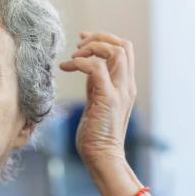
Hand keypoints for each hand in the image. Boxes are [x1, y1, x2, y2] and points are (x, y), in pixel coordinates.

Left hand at [59, 31, 136, 167]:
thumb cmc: (96, 134)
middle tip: (78, 46)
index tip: (82, 41)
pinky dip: (81, 62)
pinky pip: (97, 68)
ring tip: (74, 56)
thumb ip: (96, 85)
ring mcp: (119, 92)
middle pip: (123, 45)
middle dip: (99, 38)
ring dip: (92, 47)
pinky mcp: (108, 99)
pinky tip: (68, 67)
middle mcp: (126, 86)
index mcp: (125, 85)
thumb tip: (88, 67)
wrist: (102, 157)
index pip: (124, 50)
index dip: (103, 40)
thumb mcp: (97, 102)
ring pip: (116, 51)